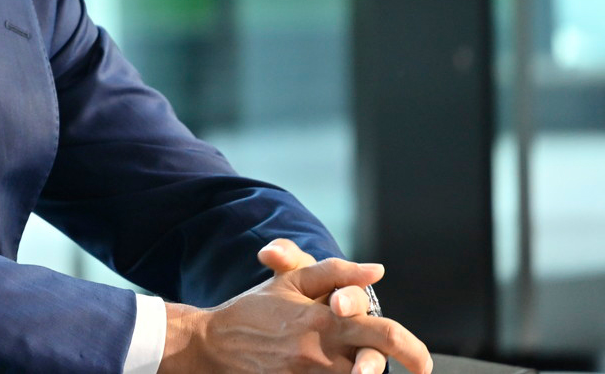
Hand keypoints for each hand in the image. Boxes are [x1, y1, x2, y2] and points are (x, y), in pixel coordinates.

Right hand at [161, 243, 431, 373]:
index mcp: (326, 321)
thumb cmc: (256, 310)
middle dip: (386, 370)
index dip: (412, 350)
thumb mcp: (291, 282)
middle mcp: (321, 354)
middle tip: (409, 372)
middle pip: (374, 368)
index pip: (383, 335)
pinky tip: (340, 373)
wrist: (211, 345)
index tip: (423, 364)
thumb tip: (377, 271)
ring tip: (360, 369)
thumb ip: (336, 272)